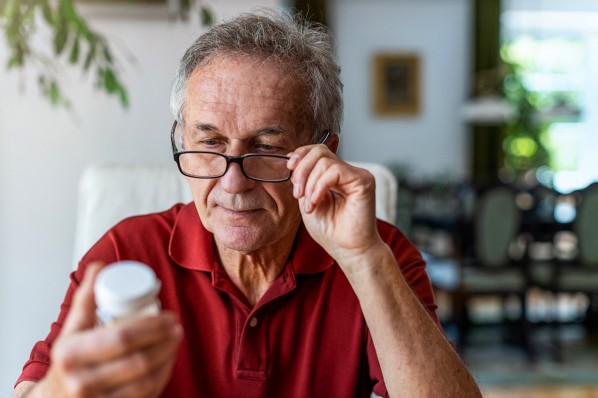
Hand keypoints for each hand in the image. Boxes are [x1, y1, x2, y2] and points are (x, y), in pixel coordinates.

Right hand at [32, 262, 182, 397]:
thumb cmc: (68, 361)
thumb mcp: (71, 330)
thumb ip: (86, 299)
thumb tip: (99, 266)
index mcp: (71, 355)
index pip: (121, 338)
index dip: (152, 326)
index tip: (169, 316)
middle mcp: (82, 382)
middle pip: (138, 361)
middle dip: (165, 342)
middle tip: (177, 327)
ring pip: (146, 382)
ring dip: (168, 359)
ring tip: (176, 341)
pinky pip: (146, 396)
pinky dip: (161, 378)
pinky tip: (168, 362)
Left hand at [287, 143, 382, 269]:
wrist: (348, 250)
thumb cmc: (330, 230)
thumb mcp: (308, 200)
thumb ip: (303, 180)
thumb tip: (292, 159)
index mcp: (333, 175)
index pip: (317, 150)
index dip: (300, 154)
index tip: (289, 169)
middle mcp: (347, 171)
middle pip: (319, 151)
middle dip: (302, 170)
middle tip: (297, 193)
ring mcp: (356, 174)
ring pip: (325, 161)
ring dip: (310, 184)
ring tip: (309, 205)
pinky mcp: (364, 180)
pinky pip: (335, 171)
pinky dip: (320, 186)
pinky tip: (316, 202)